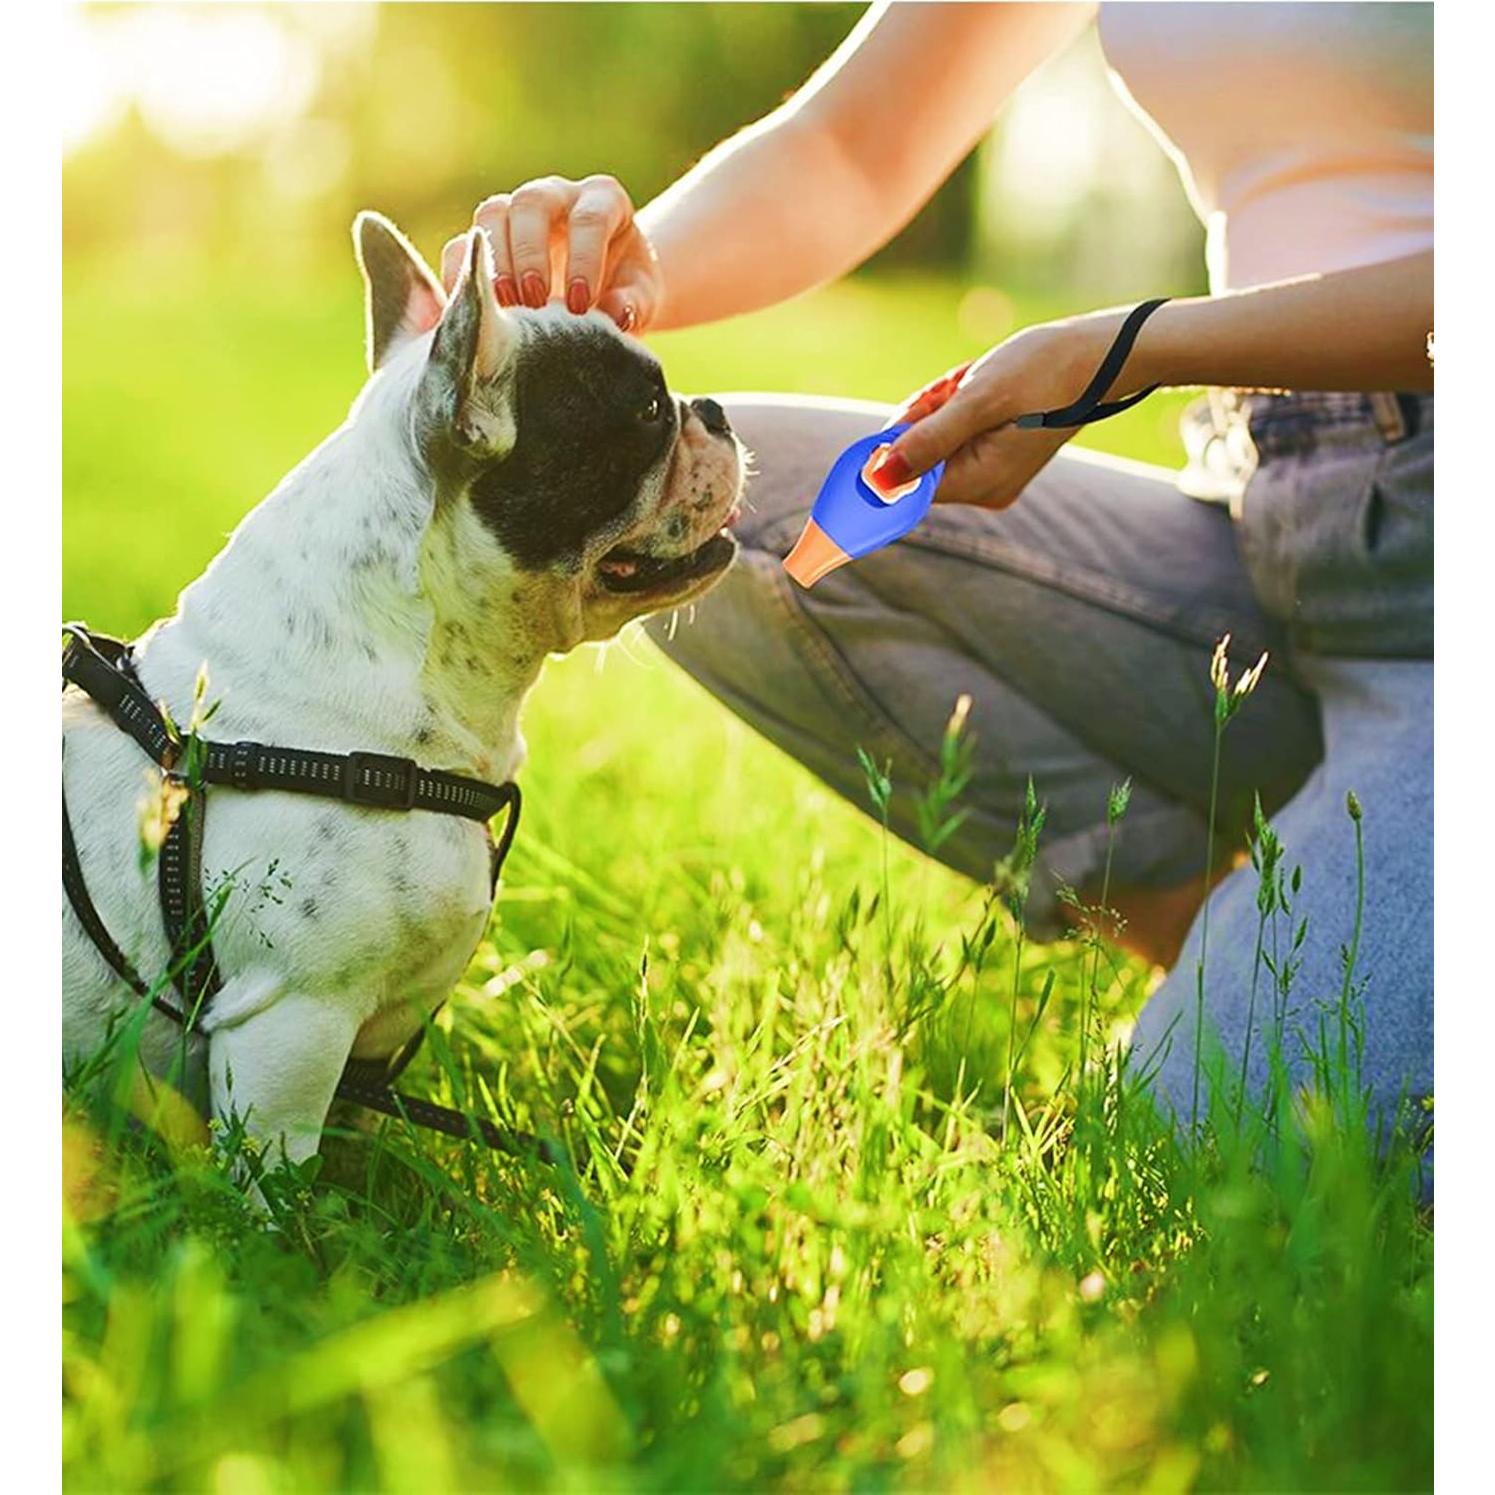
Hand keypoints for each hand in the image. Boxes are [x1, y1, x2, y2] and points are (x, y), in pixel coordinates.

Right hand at [441, 175, 663, 332]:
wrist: (603, 295)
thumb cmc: (625, 291)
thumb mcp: (641, 299)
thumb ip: (633, 304)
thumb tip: (616, 315)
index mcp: (603, 201)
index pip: (590, 218)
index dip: (583, 259)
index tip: (580, 305)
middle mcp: (556, 196)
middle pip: (532, 203)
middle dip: (530, 254)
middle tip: (535, 302)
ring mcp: (516, 212)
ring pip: (492, 215)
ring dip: (493, 262)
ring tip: (504, 307)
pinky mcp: (487, 240)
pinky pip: (462, 246)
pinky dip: (461, 276)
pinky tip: (470, 310)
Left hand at [870, 309, 1143, 508]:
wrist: (1103, 356)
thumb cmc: (1045, 370)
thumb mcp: (977, 400)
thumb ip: (925, 441)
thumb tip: (878, 480)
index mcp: (980, 484)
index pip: (906, 482)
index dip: (897, 443)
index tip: (920, 406)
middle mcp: (985, 490)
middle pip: (919, 460)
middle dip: (927, 416)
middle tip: (959, 386)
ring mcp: (993, 475)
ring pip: (935, 441)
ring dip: (943, 406)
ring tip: (975, 381)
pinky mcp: (1000, 456)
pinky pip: (956, 434)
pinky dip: (958, 407)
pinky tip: (980, 385)